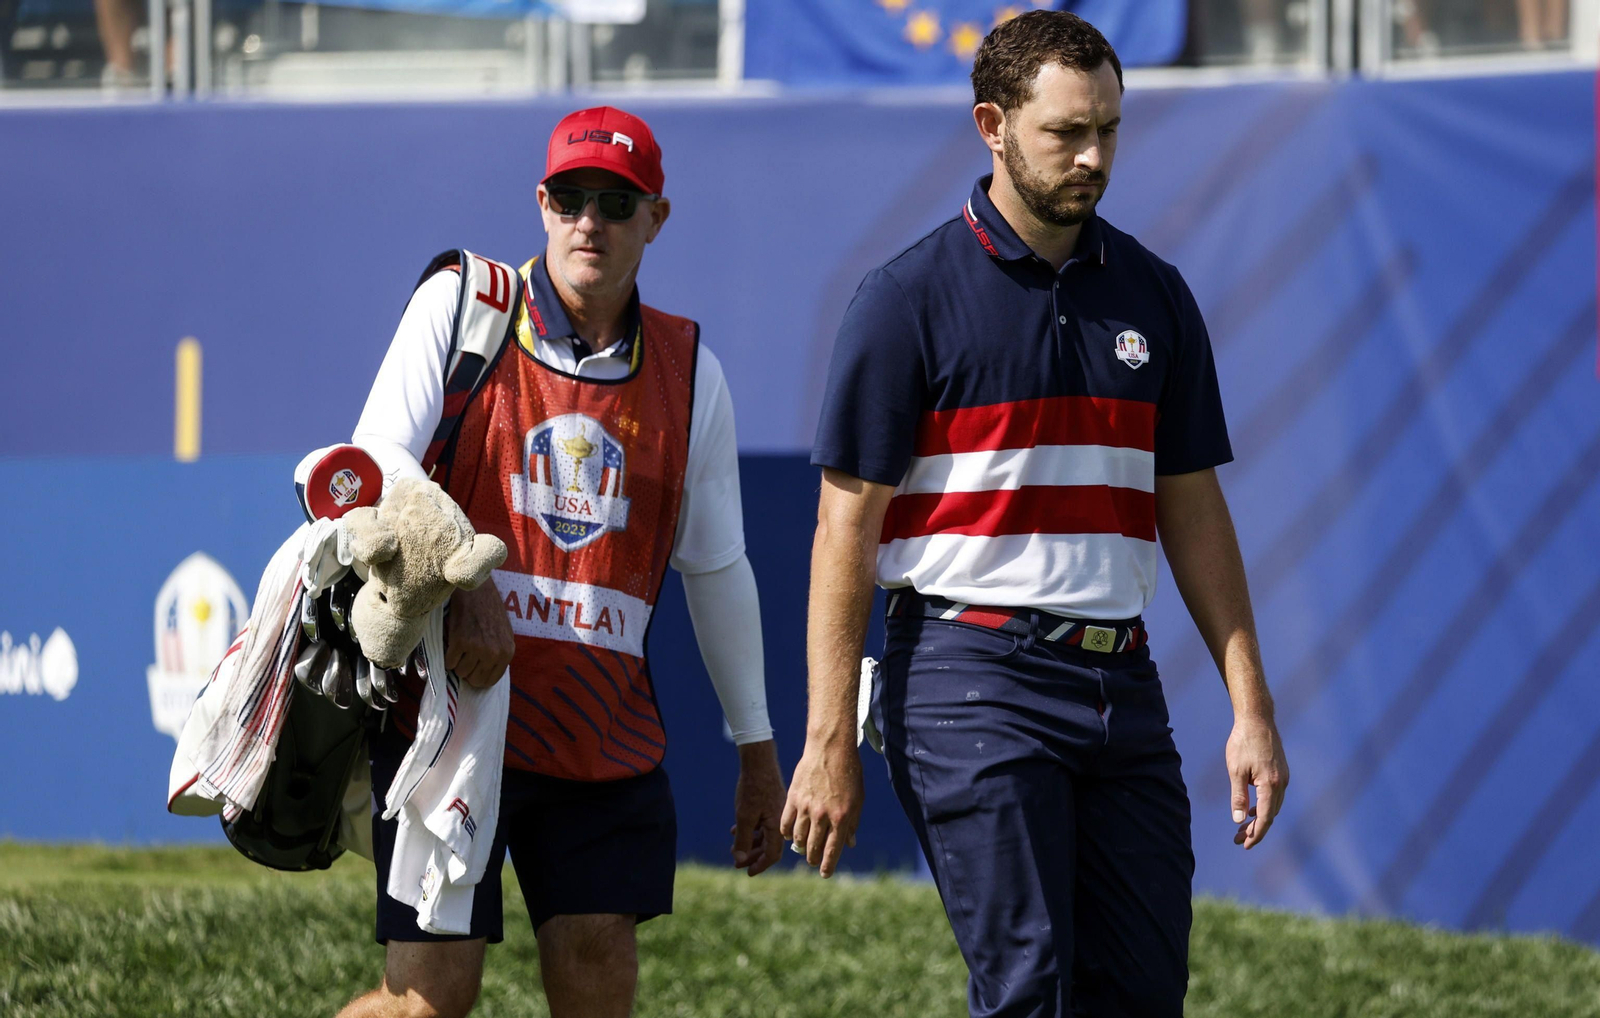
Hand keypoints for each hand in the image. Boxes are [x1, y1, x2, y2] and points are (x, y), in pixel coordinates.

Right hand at [445, 578, 513, 688]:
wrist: (476, 590)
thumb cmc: (489, 609)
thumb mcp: (504, 634)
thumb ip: (499, 654)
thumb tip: (486, 674)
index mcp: (507, 652)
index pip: (490, 681)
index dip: (479, 678)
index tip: (472, 671)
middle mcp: (493, 653)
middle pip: (474, 680)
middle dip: (467, 671)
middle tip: (464, 658)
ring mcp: (477, 648)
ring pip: (460, 672)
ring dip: (457, 662)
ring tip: (460, 646)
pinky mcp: (460, 641)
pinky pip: (449, 662)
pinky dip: (448, 656)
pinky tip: (453, 642)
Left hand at [730, 740, 785, 876]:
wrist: (759, 761)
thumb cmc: (753, 788)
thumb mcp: (744, 816)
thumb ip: (743, 839)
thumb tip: (739, 859)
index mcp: (778, 826)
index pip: (772, 854)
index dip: (759, 865)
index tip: (747, 872)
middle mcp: (780, 821)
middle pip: (768, 846)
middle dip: (751, 856)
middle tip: (736, 863)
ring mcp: (776, 812)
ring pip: (764, 835)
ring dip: (749, 843)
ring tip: (733, 848)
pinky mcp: (770, 805)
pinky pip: (762, 824)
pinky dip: (750, 830)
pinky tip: (735, 831)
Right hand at [780, 735, 862, 877]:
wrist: (831, 748)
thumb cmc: (849, 773)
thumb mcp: (857, 800)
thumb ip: (852, 823)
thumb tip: (849, 844)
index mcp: (841, 818)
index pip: (832, 850)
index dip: (827, 866)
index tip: (825, 874)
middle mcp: (823, 816)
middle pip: (813, 848)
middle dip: (813, 859)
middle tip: (813, 861)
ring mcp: (806, 807)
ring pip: (798, 838)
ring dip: (801, 847)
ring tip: (804, 847)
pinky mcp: (793, 798)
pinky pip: (785, 823)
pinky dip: (787, 833)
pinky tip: (790, 835)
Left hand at [1226, 713, 1288, 848]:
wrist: (1257, 719)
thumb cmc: (1243, 742)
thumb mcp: (1236, 770)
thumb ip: (1238, 796)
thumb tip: (1238, 820)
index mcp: (1271, 785)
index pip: (1265, 818)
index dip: (1256, 834)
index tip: (1244, 845)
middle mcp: (1282, 784)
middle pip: (1270, 815)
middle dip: (1255, 830)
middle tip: (1238, 840)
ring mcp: (1284, 777)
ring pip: (1273, 806)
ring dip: (1260, 818)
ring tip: (1243, 828)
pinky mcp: (1281, 772)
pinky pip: (1274, 796)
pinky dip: (1264, 806)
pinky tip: (1252, 809)